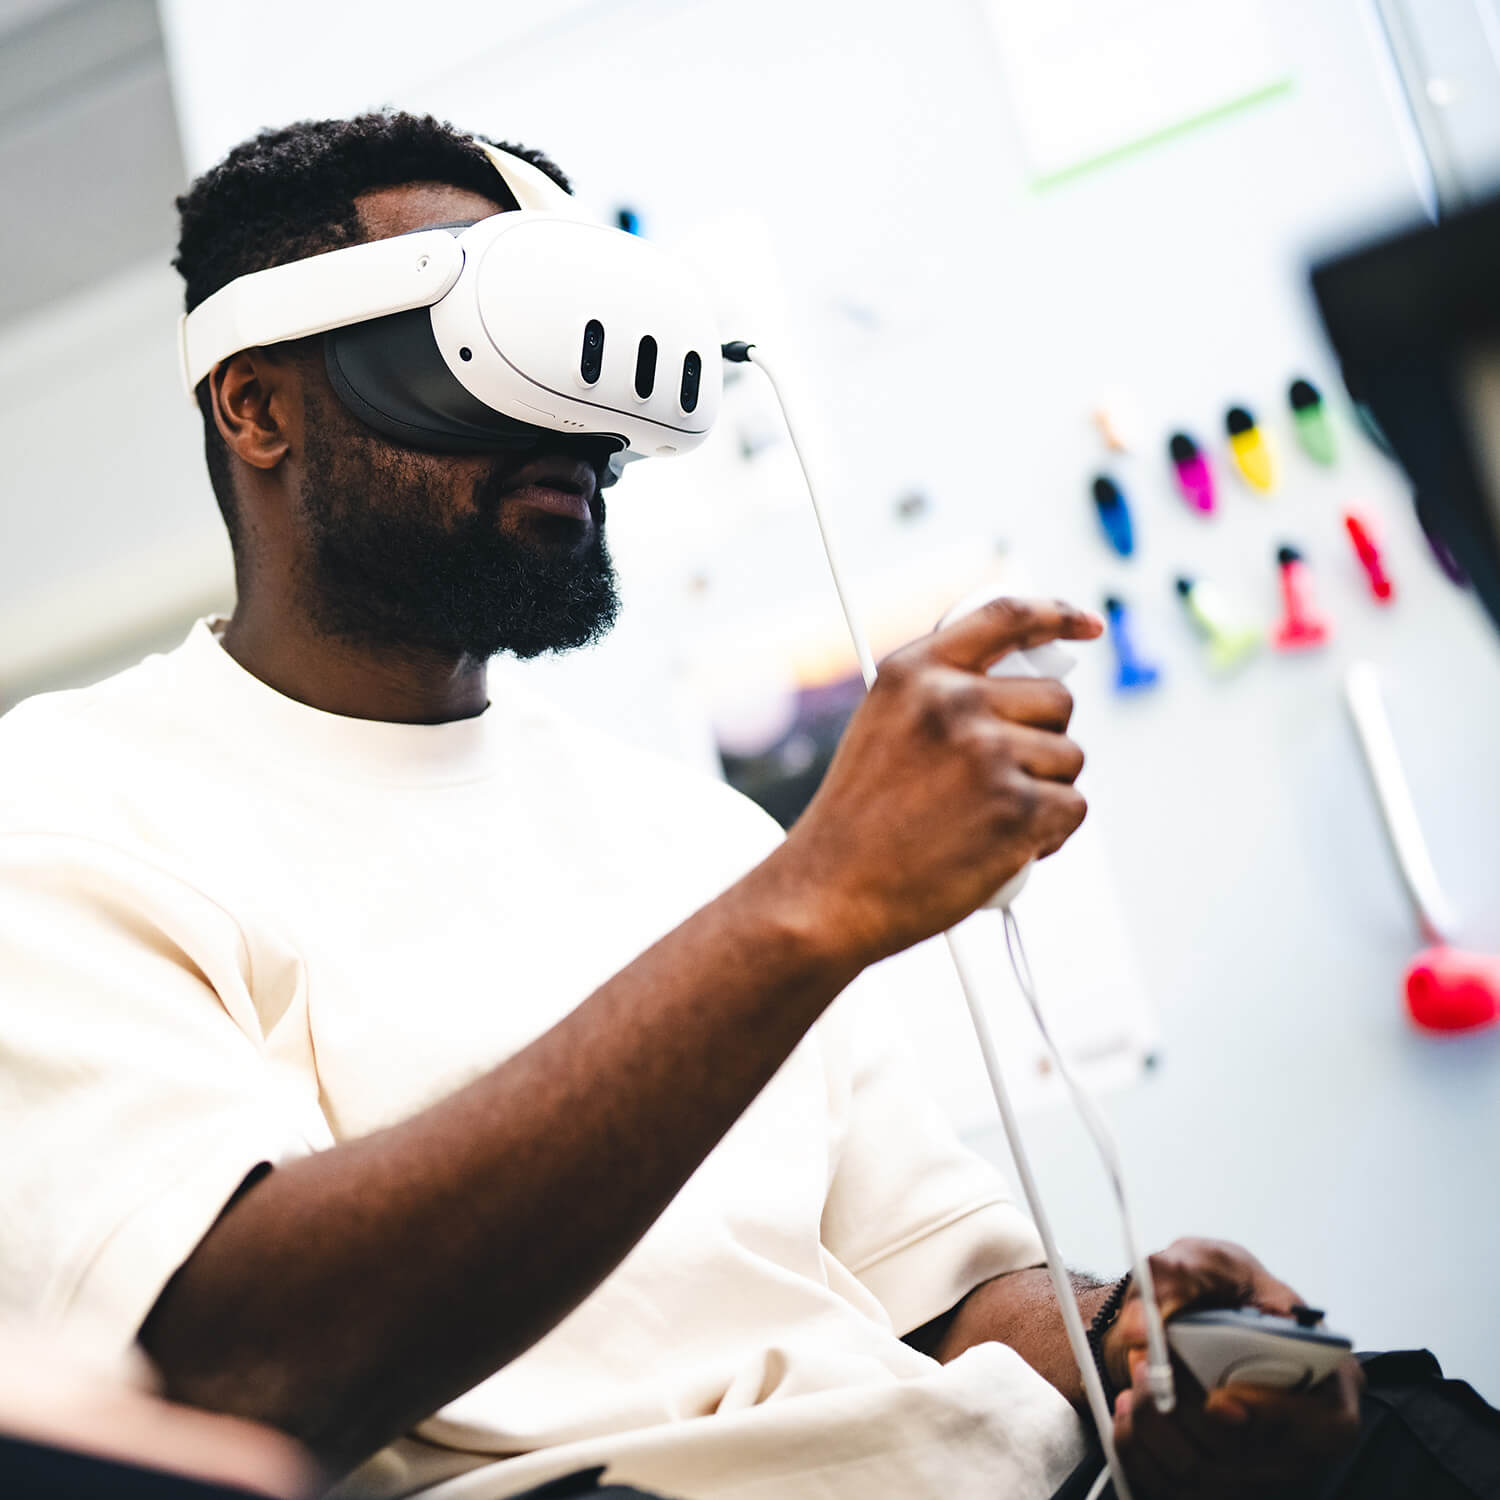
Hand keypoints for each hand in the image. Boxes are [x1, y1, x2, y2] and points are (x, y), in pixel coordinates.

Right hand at [771, 597, 1101, 963]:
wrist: (827, 894)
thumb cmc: (855, 825)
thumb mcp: (881, 729)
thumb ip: (939, 697)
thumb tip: (1019, 691)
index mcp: (915, 672)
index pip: (1006, 617)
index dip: (1058, 615)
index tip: (1088, 627)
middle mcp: (952, 701)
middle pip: (1055, 701)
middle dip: (1041, 742)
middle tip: (993, 784)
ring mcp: (987, 752)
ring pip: (1068, 758)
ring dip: (1044, 792)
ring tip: (986, 821)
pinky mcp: (1017, 808)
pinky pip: (1072, 807)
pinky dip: (1050, 835)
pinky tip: (1003, 849)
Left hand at [1104, 1239, 1362, 1497]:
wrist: (1182, 1310)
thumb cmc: (1211, 1285)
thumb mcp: (1199, 1260)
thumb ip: (1173, 1279)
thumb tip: (1142, 1329)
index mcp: (1325, 1373)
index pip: (1327, 1424)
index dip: (1273, 1417)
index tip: (1220, 1400)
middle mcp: (1303, 1429)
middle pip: (1255, 1459)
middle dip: (1186, 1417)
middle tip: (1144, 1371)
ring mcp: (1264, 1461)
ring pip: (1209, 1479)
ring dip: (1155, 1434)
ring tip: (1130, 1390)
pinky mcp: (1221, 1476)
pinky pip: (1177, 1488)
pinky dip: (1141, 1457)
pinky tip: (1127, 1419)